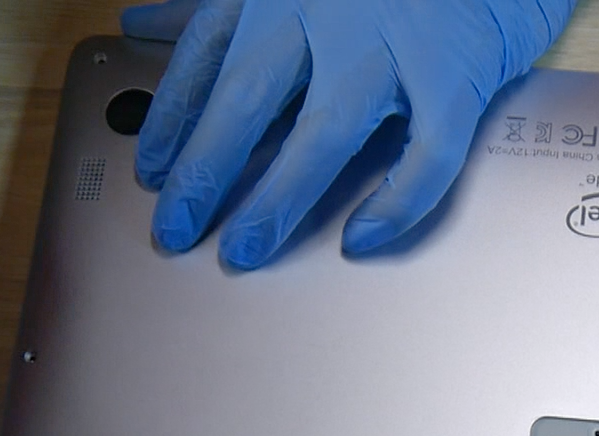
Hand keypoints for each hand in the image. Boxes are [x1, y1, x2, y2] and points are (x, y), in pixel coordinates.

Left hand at [121, 0, 578, 266]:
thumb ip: (220, 6)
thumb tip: (143, 23)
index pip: (205, 55)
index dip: (172, 121)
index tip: (154, 174)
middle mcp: (327, 9)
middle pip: (248, 98)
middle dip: (206, 172)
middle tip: (178, 231)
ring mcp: (391, 42)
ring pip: (323, 131)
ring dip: (277, 196)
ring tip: (246, 248)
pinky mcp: (455, 75)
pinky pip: (424, 153)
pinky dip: (395, 202)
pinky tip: (363, 237)